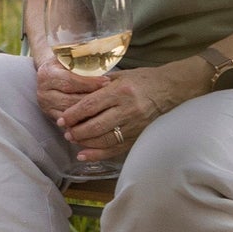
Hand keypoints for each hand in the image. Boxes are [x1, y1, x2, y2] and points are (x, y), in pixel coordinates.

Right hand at [33, 55, 106, 124]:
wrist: (51, 73)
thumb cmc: (65, 64)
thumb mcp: (71, 58)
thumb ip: (83, 62)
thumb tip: (103, 63)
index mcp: (47, 74)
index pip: (70, 81)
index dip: (90, 82)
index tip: (107, 81)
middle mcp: (43, 92)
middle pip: (71, 99)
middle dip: (92, 98)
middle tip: (110, 96)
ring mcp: (46, 106)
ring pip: (70, 113)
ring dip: (89, 111)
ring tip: (105, 106)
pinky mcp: (51, 116)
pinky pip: (69, 122)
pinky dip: (83, 121)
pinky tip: (96, 117)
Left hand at [57, 63, 199, 161]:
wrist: (170, 88)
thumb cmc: (142, 79)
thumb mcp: (119, 75)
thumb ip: (97, 85)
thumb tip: (73, 93)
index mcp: (120, 91)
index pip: (90, 105)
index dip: (73, 115)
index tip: (62, 119)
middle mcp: (128, 109)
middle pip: (96, 125)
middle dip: (77, 131)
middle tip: (65, 131)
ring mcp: (135, 124)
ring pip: (104, 139)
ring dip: (85, 142)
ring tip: (73, 139)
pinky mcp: (139, 135)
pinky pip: (116, 148)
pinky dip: (98, 154)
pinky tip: (84, 155)